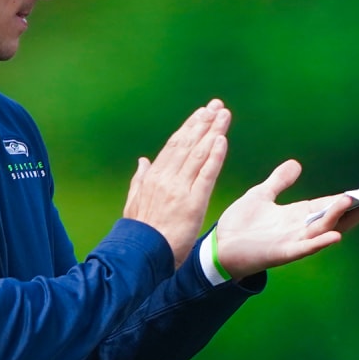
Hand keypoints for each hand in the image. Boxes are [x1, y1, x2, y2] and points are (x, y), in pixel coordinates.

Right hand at [123, 99, 229, 268]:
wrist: (140, 253)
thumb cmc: (139, 232)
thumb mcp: (134, 202)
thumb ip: (140, 179)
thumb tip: (143, 160)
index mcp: (153, 177)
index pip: (174, 146)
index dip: (189, 128)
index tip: (201, 113)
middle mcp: (166, 178)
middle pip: (188, 144)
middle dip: (203, 123)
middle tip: (217, 106)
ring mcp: (179, 189)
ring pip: (198, 154)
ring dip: (212, 132)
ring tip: (224, 115)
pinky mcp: (192, 203)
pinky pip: (206, 175)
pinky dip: (215, 156)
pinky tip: (222, 141)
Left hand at [213, 159, 358, 278]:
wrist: (219, 246)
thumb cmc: (240, 224)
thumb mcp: (261, 196)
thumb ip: (279, 182)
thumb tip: (296, 164)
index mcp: (299, 214)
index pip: (332, 204)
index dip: (354, 197)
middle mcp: (302, 228)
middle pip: (337, 217)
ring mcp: (294, 241)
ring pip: (322, 228)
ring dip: (338, 216)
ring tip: (352, 200)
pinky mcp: (281, 253)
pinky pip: (304, 248)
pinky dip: (319, 242)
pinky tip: (335, 236)